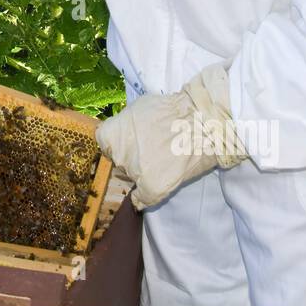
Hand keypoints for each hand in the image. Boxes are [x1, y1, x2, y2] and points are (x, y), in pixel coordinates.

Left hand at [95, 65, 245, 208]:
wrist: (202, 123)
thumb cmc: (172, 111)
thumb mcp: (140, 107)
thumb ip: (125, 122)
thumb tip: (122, 133)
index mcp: (112, 134)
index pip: (104, 143)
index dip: (116, 142)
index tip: (128, 140)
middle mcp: (120, 155)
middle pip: (117, 160)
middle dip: (129, 155)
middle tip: (149, 149)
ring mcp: (135, 172)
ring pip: (131, 176)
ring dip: (140, 171)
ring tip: (161, 160)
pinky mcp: (153, 187)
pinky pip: (142, 198)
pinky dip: (144, 197)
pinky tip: (148, 191)